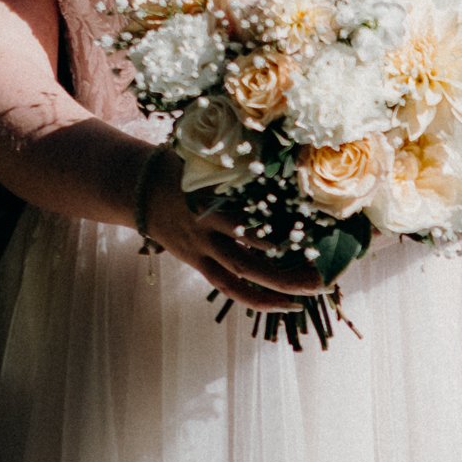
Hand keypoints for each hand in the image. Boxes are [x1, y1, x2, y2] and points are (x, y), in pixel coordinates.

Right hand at [137, 146, 329, 306]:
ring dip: (276, 291)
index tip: (307, 239)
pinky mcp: (198, 264)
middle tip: (323, 280)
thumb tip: (283, 156)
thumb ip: (237, 165)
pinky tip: (283, 304)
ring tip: (309, 296)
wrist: (139, 188)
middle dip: (287, 275)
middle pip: (249, 263)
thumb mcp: (206, 161)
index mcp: (206, 207)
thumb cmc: (182, 167)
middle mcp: (205, 235)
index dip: (272, 237)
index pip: (244, 227)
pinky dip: (256, 299)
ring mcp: (201, 253)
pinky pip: (229, 288)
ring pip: (241, 281)